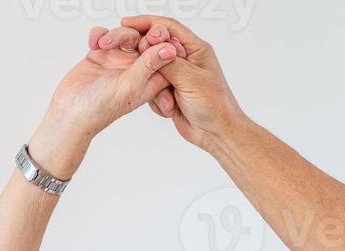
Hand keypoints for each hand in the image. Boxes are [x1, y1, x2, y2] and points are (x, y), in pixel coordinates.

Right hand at [29, 29, 178, 175]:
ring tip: (103, 45)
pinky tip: (94, 44)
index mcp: (150, 80)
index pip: (165, 56)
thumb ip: (149, 66)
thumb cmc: (100, 109)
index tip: (155, 35)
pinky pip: (104, 35)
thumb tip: (169, 50)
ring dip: (115, 34)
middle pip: (146, 40)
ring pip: (126, 35)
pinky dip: (99, 35)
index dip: (163, 41)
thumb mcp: (130, 86)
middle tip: (130, 35)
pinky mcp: (101, 55)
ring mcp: (119, 61)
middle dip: (138, 32)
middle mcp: (137, 69)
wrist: (70, 113)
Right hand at [118, 15, 246, 149]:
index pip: (169, 27)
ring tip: (169, 100)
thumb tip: (150, 47)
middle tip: (142, 67)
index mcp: (195, 49)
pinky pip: (152, 89)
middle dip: (147, 60)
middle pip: (155, 48)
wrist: (216, 133)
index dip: (148, 23)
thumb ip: (168, 62)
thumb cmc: (215, 105)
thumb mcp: (190, 79)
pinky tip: (170, 108)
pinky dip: (157, 100)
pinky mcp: (170, 91)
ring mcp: (177, 76)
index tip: (128, 23)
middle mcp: (185, 60)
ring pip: (151, 71)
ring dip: (156, 88)